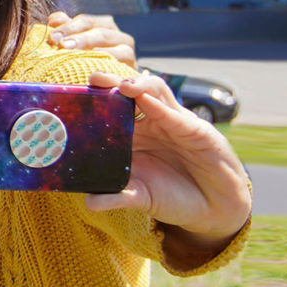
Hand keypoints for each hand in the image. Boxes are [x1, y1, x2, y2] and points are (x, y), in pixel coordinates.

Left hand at [46, 11, 136, 69]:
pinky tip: (96, 73)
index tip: (52, 37)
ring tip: (79, 57)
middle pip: (100, 33)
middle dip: (80, 39)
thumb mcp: (75, 43)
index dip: (68, 27)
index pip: (86, 21)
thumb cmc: (87, 61)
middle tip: (62, 45)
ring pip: (118, 49)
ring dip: (97, 54)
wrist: (113, 84)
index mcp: (104, 25)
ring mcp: (129, 54)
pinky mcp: (132, 71)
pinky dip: (111, 69)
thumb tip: (53, 21)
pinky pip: (124, 69)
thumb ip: (66, 30)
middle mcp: (119, 36)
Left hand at [86, 71, 250, 248]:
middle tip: (93, 79)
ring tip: (121, 86)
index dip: (95, 98)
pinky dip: (160, 107)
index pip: (111, 108)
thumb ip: (117, 197)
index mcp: (134, 134)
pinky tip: (145, 100)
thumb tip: (89, 203)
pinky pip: (176, 116)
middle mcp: (152, 122)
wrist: (213, 208)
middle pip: (129, 93)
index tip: (73, 96)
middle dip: (112, 82)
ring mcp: (174, 123)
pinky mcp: (197, 131)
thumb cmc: (173, 196)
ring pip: (155, 92)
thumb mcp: (141, 198)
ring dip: (138, 85)